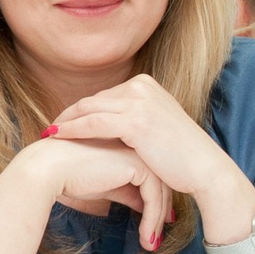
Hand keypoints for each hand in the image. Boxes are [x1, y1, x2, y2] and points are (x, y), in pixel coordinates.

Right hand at [12, 135, 172, 244]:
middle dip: (159, 214)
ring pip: (161, 190)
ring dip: (157, 220)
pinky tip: (146, 237)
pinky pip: (154, 197)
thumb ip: (125, 191)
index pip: (150, 176)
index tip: (152, 228)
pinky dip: (153, 219)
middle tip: (154, 240)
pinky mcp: (137, 165)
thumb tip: (143, 207)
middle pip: (160, 183)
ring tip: (150, 244)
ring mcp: (139, 153)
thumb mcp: (104, 186)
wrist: (48, 168)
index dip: (153, 203)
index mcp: (128, 146)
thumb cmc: (68, 176)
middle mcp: (136, 146)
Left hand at [47, 73, 254, 246]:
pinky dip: (72, 130)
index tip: (65, 123)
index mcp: (146, 85)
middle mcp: (141, 86)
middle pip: (93, 100)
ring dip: (66, 122)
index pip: (104, 97)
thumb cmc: (181, 156)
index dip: (82, 111)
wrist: (204, 169)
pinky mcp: (135, 120)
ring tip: (50, 135)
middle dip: (70, 115)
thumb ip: (134, 119)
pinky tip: (58, 138)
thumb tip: (112, 125)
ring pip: (89, 109)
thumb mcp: (156, 127)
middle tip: (51, 129)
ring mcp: (138, 101)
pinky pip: (93, 123)